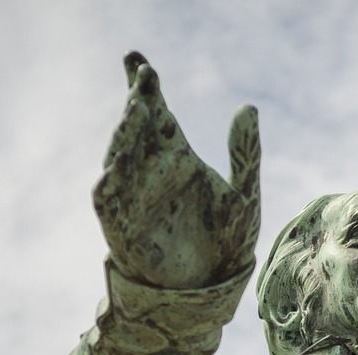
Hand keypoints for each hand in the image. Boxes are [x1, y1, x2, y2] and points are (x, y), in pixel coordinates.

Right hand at [92, 51, 260, 288]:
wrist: (214, 288)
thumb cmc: (227, 240)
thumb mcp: (244, 194)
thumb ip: (245, 152)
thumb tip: (249, 107)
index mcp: (177, 157)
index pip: (156, 114)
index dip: (144, 88)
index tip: (139, 62)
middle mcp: (150, 172)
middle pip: (135, 131)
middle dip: (135, 105)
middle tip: (142, 81)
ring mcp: (134, 199)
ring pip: (119, 161)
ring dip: (124, 138)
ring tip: (135, 113)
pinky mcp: (124, 230)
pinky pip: (110, 205)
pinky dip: (109, 188)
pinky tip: (112, 170)